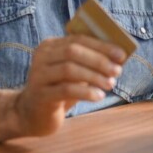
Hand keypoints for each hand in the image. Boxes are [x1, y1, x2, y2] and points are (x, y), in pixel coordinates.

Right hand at [11, 35, 125, 137]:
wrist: (31, 113)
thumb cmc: (58, 89)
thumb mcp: (71, 72)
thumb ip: (87, 61)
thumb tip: (117, 57)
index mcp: (50, 46)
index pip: (78, 39)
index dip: (101, 46)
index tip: (121, 55)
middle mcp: (41, 57)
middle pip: (73, 51)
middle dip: (98, 60)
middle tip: (117, 70)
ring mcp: (38, 76)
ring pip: (69, 69)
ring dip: (94, 76)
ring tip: (110, 84)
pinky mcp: (40, 95)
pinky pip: (65, 90)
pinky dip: (86, 92)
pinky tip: (99, 96)